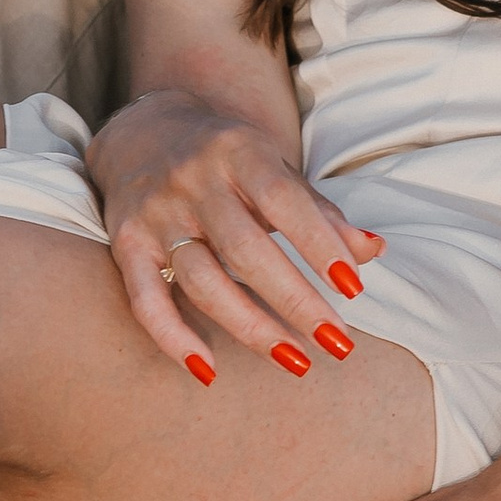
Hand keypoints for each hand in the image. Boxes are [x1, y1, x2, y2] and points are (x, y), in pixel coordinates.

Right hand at [89, 90, 380, 381]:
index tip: (353, 288)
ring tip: (296, 360)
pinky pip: (145, 299)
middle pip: (245, 249)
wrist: (144, 130)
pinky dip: (173, 337)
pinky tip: (208, 370)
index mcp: (239, 151)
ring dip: (250, 326)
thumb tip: (374, 251)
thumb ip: (319, 211)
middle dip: (295, 299)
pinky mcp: (126, 244)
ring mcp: (156, 213)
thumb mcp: (275, 167)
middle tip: (338, 343)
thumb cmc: (228, 159)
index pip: (283, 199)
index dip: (318, 243)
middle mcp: (194, 180)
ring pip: (202, 279)